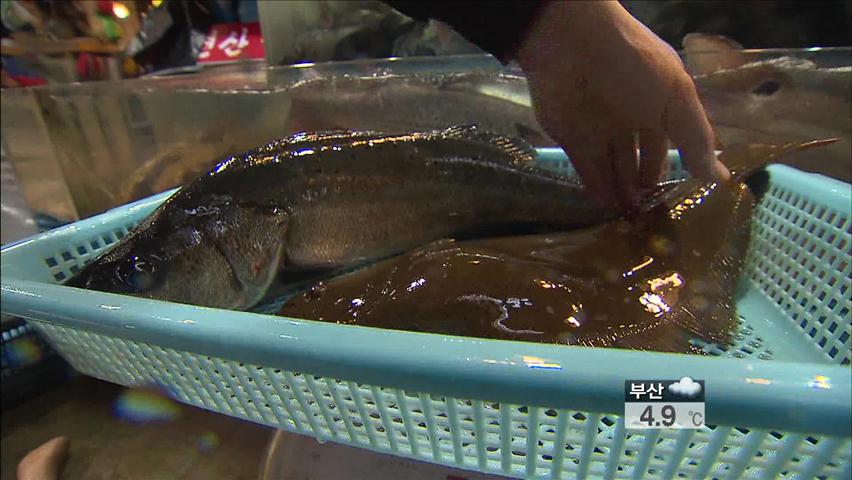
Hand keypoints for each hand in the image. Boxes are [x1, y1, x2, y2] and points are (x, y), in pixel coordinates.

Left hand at [515, 1, 729, 208]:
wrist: (572, 46)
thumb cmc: (634, 67)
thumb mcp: (677, 100)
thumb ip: (696, 140)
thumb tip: (721, 179)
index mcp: (659, 104)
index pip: (669, 143)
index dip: (674, 169)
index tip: (680, 201)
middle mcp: (630, 117)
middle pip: (639, 159)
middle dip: (645, 186)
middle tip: (652, 217)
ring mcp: (599, 128)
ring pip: (613, 167)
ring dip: (622, 192)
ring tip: (631, 221)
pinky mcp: (571, 136)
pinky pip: (586, 167)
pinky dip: (596, 187)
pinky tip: (608, 208)